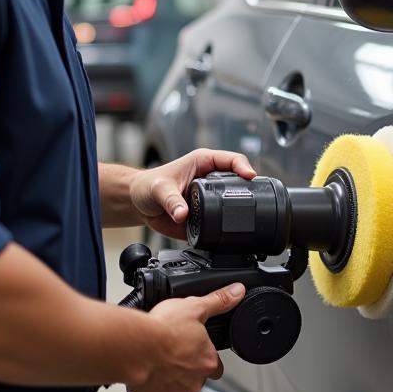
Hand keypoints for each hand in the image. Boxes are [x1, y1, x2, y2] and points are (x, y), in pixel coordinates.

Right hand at [127, 284, 245, 391]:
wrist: (134, 347)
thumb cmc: (162, 330)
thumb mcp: (194, 307)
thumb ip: (218, 301)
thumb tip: (237, 292)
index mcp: (207, 361)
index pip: (216, 367)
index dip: (206, 358)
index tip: (195, 351)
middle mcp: (195, 382)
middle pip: (195, 379)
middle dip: (186, 369)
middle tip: (172, 353)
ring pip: (177, 389)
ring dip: (170, 379)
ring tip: (158, 361)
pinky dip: (153, 389)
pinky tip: (147, 373)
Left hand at [131, 148, 255, 240]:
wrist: (140, 205)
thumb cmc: (148, 186)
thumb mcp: (159, 189)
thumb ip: (171, 201)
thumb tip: (183, 214)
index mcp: (204, 163)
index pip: (232, 160)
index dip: (244, 167)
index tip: (250, 176)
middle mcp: (211, 180)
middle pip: (240, 182)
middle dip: (249, 189)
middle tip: (252, 198)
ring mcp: (211, 199)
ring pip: (235, 204)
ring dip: (240, 210)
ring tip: (245, 216)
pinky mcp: (208, 217)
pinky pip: (223, 223)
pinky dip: (228, 228)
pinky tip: (229, 232)